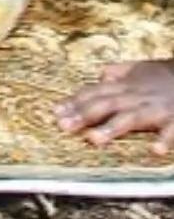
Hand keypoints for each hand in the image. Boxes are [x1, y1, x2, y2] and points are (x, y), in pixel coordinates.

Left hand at [58, 60, 173, 151]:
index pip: (95, 93)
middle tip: (62, 127)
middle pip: (105, 105)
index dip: (74, 102)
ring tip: (94, 140)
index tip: (54, 112)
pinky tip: (154, 150)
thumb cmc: (165, 76)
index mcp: (126, 86)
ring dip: (112, 128)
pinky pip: (170, 131)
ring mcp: (155, 109)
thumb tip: (101, 74)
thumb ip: (119, 71)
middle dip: (83, 116)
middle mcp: (135, 96)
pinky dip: (163, 140)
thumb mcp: (140, 68)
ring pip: (130, 119)